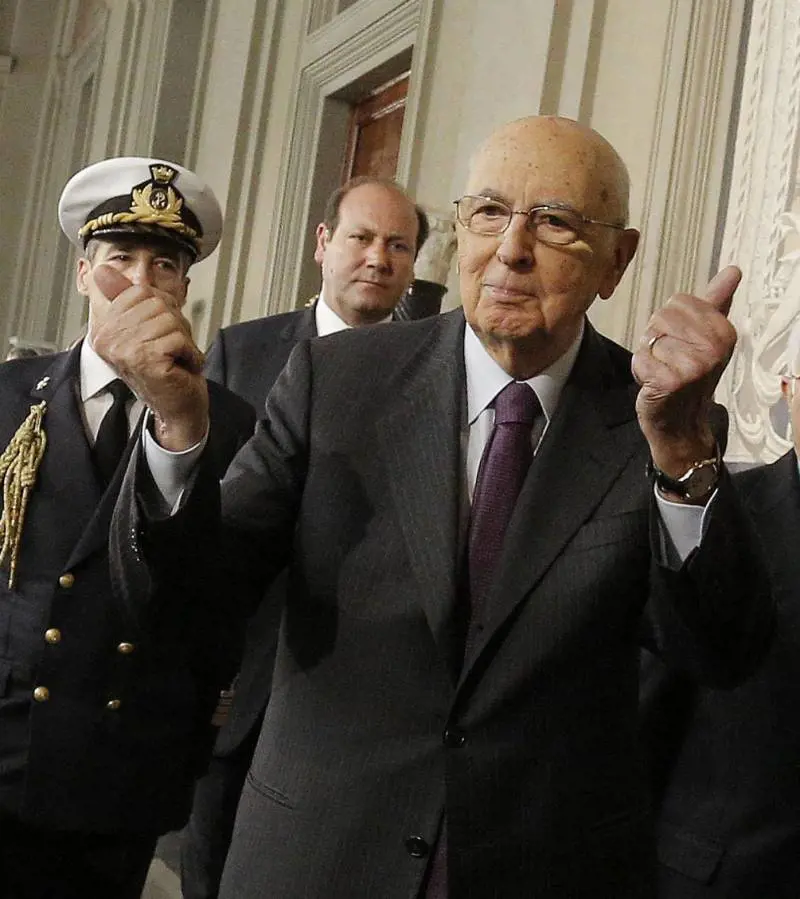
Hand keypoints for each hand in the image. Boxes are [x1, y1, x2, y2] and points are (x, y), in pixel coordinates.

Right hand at [91, 264, 208, 449]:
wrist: (178, 407)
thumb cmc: (166, 368)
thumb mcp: (145, 327)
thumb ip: (127, 298)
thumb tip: (102, 269)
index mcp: (103, 328)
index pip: (140, 291)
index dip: (163, 309)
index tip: (161, 334)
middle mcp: (106, 339)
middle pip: (157, 304)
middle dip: (176, 325)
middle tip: (172, 349)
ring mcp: (124, 350)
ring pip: (169, 320)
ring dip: (184, 340)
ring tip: (176, 358)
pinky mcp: (144, 361)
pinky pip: (178, 338)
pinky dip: (190, 353)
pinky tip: (182, 367)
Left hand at [631, 265, 739, 478]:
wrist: (681, 421)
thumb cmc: (690, 374)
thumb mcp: (707, 337)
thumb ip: (717, 302)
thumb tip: (733, 270)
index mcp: (724, 331)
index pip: (676, 302)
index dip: (670, 323)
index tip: (681, 344)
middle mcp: (714, 348)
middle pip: (660, 318)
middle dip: (656, 339)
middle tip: (671, 361)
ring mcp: (693, 366)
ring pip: (648, 339)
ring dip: (648, 356)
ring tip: (663, 373)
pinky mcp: (670, 382)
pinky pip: (640, 359)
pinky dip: (641, 372)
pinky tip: (655, 385)